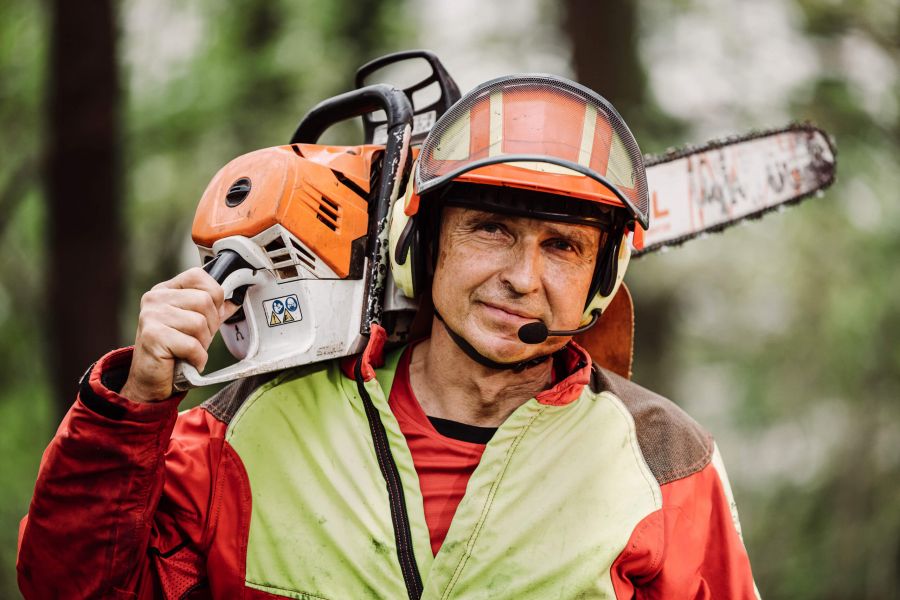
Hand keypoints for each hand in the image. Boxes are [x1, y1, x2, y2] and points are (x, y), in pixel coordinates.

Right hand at [120, 268, 238, 402]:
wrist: (150, 380)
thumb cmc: (174, 350)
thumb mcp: (197, 325)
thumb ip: (214, 310)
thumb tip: (236, 299)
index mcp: (165, 290)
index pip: (198, 276)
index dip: (213, 296)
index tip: (209, 316)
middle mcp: (155, 298)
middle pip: (204, 301)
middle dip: (211, 325)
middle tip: (198, 340)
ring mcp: (151, 315)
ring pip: (199, 323)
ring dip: (203, 343)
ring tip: (191, 351)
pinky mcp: (152, 336)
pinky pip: (192, 344)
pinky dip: (197, 358)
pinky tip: (189, 361)